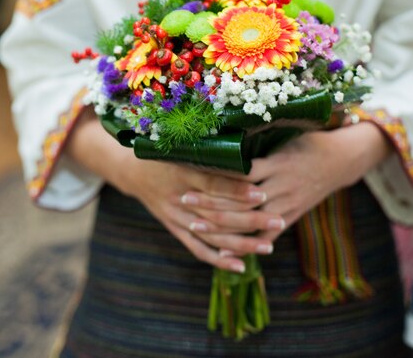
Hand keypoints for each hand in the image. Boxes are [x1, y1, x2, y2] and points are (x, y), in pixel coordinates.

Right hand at [122, 159, 284, 271]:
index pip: (213, 184)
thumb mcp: (184, 146)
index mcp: (182, 172)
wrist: (134, 172)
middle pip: (218, 214)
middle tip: (278, 221)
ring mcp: (176, 217)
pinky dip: (218, 260)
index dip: (237, 191)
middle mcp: (179, 198)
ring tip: (268, 247)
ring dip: (241, 245)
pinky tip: (240, 266)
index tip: (262, 194)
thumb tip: (248, 153)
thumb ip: (212, 153)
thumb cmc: (167, 153)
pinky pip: (197, 249)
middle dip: (250, 220)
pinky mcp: (175, 230)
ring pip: (212, 236)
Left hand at [181, 121, 390, 256]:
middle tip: (183, 200)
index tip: (191, 174)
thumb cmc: (308, 142)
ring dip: (221, 227)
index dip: (216, 176)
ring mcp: (286, 205)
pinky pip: (266, 235)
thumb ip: (258, 140)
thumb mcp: (285, 135)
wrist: (340, 161)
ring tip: (195, 225)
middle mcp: (280, 187)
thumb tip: (223, 130)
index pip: (241, 174)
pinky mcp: (291, 217)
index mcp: (277, 164)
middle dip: (209, 202)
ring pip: (249, 222)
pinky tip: (223, 249)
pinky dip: (245, 244)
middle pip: (239, 200)